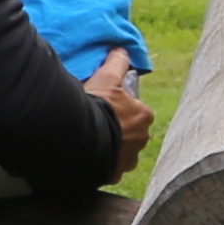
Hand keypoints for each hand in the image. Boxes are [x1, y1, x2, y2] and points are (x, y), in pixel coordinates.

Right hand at [85, 52, 152, 173]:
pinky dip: (103, 162)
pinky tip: (90, 154)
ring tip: (92, 137)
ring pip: (122, 151)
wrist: (79, 137)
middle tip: (97, 120)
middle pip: (131, 132)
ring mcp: (129, 160)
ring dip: (112, 146)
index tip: (106, 105)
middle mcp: (142, 140)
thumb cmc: (96, 105)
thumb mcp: (106, 77)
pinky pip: (110, 167)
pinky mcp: (115, 174)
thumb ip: (117, 63)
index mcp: (144, 117)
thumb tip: (122, 50)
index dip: (121, 107)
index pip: (136, 110)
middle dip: (118, 128)